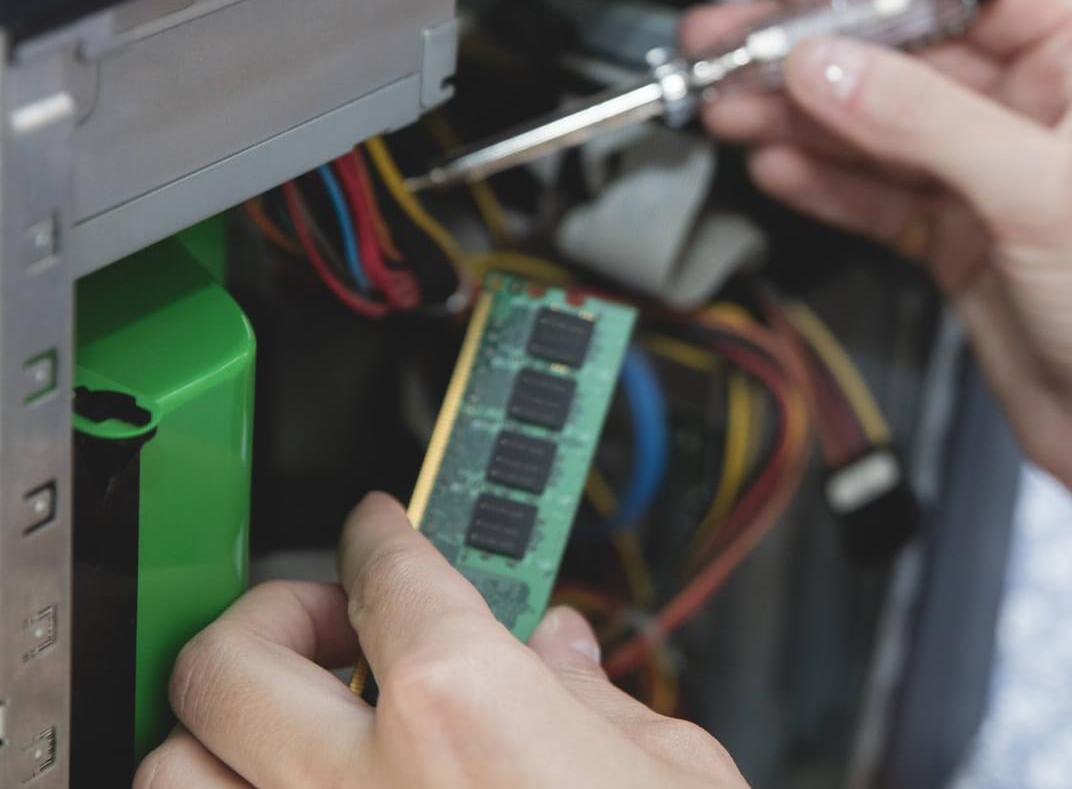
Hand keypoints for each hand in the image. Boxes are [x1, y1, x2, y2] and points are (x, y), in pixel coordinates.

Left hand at [136, 493, 744, 788]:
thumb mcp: (675, 773)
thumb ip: (600, 698)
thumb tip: (561, 650)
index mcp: (463, 708)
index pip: (388, 573)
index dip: (383, 534)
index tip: (382, 532)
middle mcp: (359, 784)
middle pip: (231, 659)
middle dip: (271, 617)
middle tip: (325, 622)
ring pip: (173, 775)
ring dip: (216, 735)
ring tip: (277, 728)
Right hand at [691, 0, 1071, 489]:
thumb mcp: (1044, 194)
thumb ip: (927, 120)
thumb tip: (827, 63)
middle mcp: (1039, 98)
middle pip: (901, 42)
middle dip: (811, 43)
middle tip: (731, 45)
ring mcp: (989, 164)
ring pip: (874, 113)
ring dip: (798, 109)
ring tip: (727, 104)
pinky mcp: (955, 227)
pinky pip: (872, 183)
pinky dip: (820, 174)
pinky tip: (774, 161)